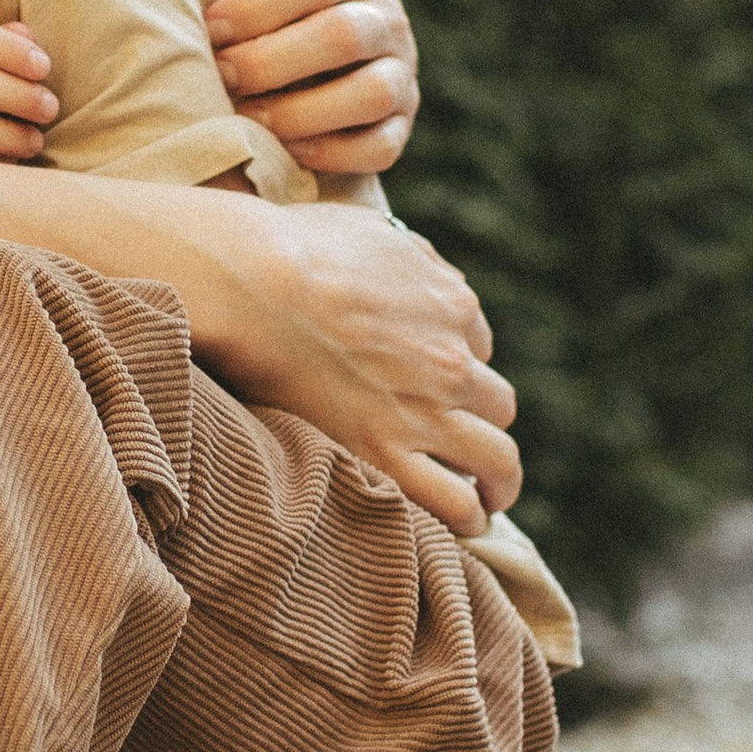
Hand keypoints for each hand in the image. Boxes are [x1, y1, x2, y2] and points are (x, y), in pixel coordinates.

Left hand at [200, 0, 417, 178]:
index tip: (210, 25)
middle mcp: (385, 19)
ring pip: (370, 94)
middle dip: (271, 61)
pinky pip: (380, 147)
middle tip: (221, 74)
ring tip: (247, 114)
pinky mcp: (398, 126)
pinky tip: (284, 146)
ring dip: (301, 111)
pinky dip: (331, 152)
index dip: (260, 3)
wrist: (309, 42)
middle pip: (342, 37)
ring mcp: (399, 75)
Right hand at [218, 195, 516, 534]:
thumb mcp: (369, 229)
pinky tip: (463, 522)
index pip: (475, 347)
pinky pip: (455, 503)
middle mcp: (451, 361)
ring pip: (498, 459)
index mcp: (451, 305)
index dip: (455, 366)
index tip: (430, 383)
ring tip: (487, 498)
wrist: (254, 284)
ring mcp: (426, 412)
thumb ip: (406, 255)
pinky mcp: (387, 453)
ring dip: (497, 479)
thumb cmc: (293, 250)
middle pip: (495, 404)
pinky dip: (468, 516)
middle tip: (457, 441)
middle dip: (477, 421)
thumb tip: (422, 268)